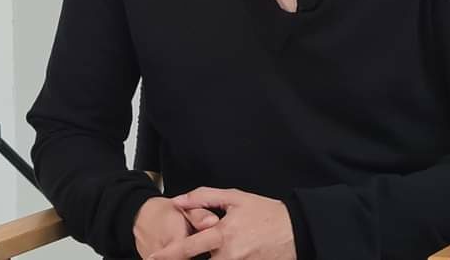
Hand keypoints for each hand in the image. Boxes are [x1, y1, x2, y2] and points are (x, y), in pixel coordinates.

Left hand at [147, 187, 295, 259]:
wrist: (297, 231)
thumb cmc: (266, 212)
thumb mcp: (236, 198)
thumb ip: (205, 197)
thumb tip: (179, 200)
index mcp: (223, 235)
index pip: (188, 248)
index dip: (168, 254)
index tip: (152, 257)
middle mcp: (229, 256)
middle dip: (188, 258)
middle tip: (174, 253)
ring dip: (209, 258)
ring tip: (216, 248)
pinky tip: (223, 254)